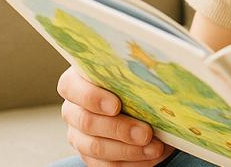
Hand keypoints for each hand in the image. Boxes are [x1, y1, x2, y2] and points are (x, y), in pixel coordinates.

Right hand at [57, 65, 171, 165]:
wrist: (137, 102)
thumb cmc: (133, 82)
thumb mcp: (133, 73)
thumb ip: (135, 75)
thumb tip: (159, 82)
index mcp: (76, 82)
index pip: (71, 87)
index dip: (92, 97)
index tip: (116, 106)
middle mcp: (73, 109)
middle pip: (86, 121)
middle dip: (119, 129)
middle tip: (146, 133)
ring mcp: (78, 134)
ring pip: (95, 147)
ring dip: (129, 150)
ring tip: (155, 148)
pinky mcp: (89, 155)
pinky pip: (105, 165)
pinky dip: (131, 162)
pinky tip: (150, 157)